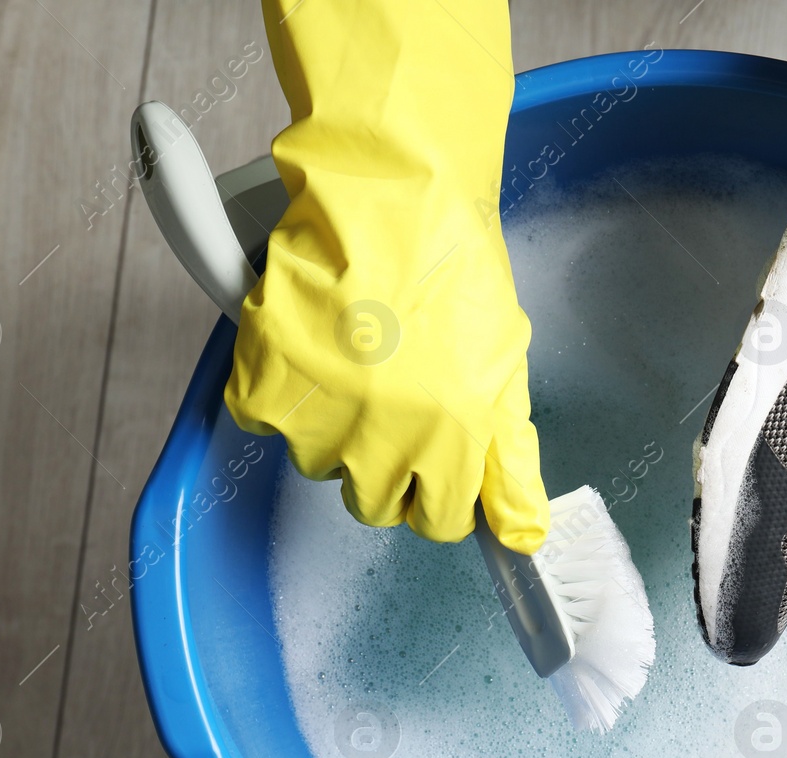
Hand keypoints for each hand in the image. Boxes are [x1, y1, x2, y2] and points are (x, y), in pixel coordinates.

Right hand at [226, 0, 548, 552]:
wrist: (390, 191)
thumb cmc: (455, 267)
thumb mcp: (504, 365)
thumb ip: (512, 461)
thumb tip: (524, 538)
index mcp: (453, 438)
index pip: (438, 521)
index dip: (434, 491)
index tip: (428, 462)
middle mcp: (385, 438)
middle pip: (372, 503)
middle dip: (381, 463)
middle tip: (387, 400)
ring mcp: (319, 413)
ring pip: (316, 462)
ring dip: (328, 424)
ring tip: (349, 358)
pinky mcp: (264, 381)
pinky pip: (262, 420)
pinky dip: (276, 388)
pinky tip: (307, 346)